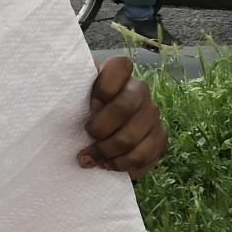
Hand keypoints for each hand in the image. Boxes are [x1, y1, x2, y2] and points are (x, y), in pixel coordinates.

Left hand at [77, 56, 166, 178]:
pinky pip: (141, 156)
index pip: (121, 66)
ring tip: (93, 158)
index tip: (90, 105)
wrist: (108, 137)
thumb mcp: (80, 97)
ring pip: (130, 137)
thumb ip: (78, 85)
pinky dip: (121, 165)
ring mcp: (153, 114)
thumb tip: (71, 69)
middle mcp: (140, 90)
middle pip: (124, 107)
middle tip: (88, 136)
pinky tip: (109, 165)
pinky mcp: (160, 138)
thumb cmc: (89, 113)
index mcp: (121, 75)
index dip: (104, 87)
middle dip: (100, 129)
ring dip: (106, 152)